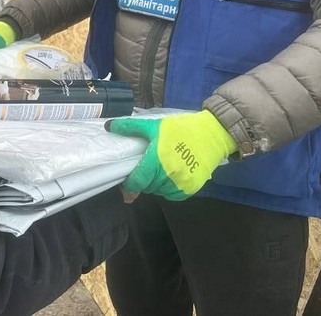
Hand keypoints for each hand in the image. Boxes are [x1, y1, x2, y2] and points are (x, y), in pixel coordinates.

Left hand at [107, 110, 236, 200]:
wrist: (212, 135)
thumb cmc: (181, 129)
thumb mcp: (154, 125)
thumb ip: (131, 128)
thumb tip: (109, 127)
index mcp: (157, 160)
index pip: (137, 181)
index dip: (129, 183)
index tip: (127, 180)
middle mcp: (169, 175)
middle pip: (147, 187)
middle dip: (143, 181)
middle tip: (146, 169)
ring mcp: (182, 183)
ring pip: (159, 192)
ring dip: (155, 185)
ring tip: (158, 171)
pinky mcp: (192, 188)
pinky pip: (173, 195)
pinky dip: (168, 189)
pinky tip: (169, 177)